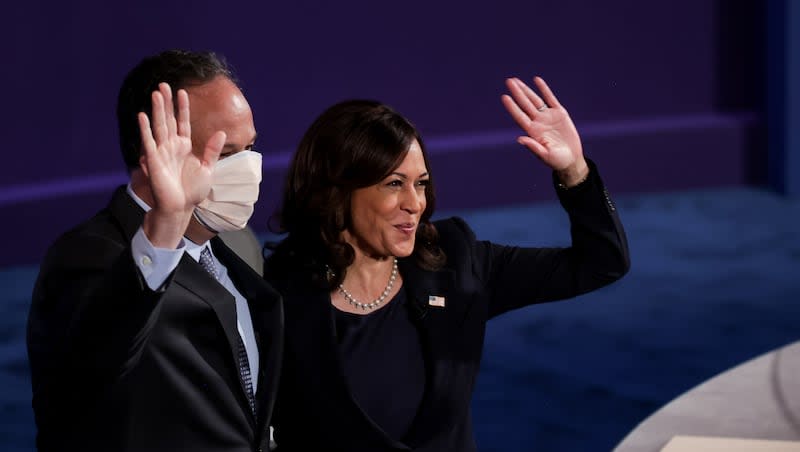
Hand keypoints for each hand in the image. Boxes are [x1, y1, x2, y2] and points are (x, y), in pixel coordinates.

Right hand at [138, 83, 225, 246]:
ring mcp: (162, 152)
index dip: (182, 107)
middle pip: (168, 119)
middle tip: (163, 84)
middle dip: (166, 102)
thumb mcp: (208, 168)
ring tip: (155, 93)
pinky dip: (145, 129)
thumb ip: (212, 150)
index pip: (183, 122)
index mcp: (184, 147)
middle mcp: (172, 146)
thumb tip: (222, 132)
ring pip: (159, 126)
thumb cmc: (192, 191)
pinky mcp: (153, 161)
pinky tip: (142, 115)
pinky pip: (149, 142)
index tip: (182, 91)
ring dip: (156, 110)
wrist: (181, 207)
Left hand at [502, 76, 587, 185]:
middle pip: (525, 104)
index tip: (504, 97)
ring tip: (516, 80)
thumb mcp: (545, 155)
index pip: (520, 116)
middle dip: (517, 93)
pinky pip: (550, 99)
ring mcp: (548, 116)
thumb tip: (520, 139)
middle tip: (509, 81)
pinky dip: (544, 89)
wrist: (571, 159)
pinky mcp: (559, 113)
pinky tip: (537, 80)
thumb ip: (533, 146)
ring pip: (535, 100)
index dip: (512, 107)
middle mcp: (538, 122)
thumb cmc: (557, 160)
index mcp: (533, 132)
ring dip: (526, 90)